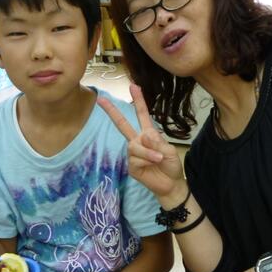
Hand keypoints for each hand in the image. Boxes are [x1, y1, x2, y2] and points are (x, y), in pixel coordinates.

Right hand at [97, 85, 184, 201]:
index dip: (138, 101)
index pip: (142, 115)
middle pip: (122, 124)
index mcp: (148, 134)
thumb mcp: (169, 150)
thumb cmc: (171, 166)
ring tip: (158, 158)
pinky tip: (152, 164)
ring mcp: (133, 154)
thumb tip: (142, 136)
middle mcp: (138, 141)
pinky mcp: (131, 166)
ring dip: (148, 152)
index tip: (133, 86)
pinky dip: (146, 159)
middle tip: (100, 99)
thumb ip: (157, 141)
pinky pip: (135, 158)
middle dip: (112, 112)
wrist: (171, 184)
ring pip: (134, 146)